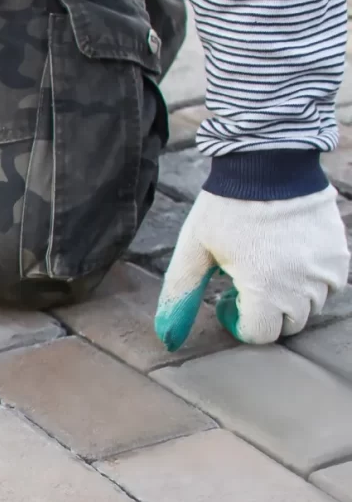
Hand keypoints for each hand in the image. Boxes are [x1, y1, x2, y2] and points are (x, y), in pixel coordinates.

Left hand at [155, 187, 349, 349]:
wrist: (267, 164)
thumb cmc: (225, 208)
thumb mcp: (194, 251)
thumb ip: (181, 295)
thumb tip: (167, 337)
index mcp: (264, 288)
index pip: (260, 335)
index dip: (237, 322)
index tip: (225, 298)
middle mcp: (301, 285)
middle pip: (287, 325)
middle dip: (262, 313)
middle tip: (243, 284)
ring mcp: (325, 270)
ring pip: (310, 306)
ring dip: (288, 298)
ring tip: (265, 267)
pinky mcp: (340, 253)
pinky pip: (329, 284)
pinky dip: (311, 281)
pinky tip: (288, 258)